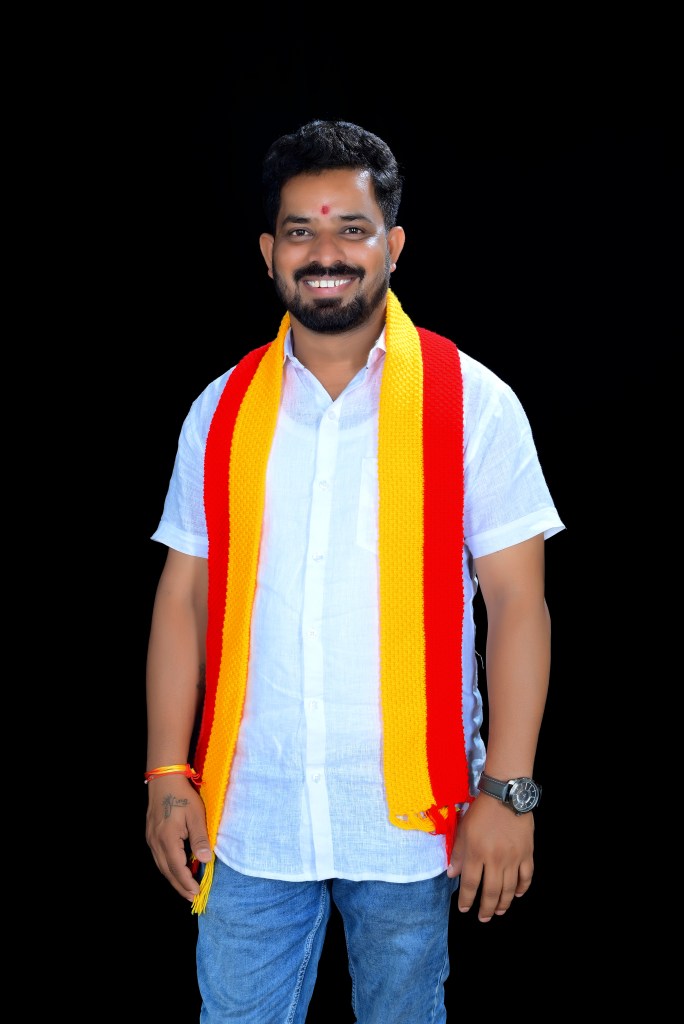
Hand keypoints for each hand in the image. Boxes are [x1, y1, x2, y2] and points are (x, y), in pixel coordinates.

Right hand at [146, 777, 211, 899]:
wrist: (164, 780)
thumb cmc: (183, 796)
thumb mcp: (196, 815)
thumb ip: (200, 839)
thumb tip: (206, 860)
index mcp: (167, 839)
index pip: (177, 868)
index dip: (187, 882)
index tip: (197, 892)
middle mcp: (156, 842)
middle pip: (167, 871)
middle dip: (180, 886)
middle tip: (191, 897)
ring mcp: (151, 839)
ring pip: (162, 866)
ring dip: (174, 878)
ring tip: (185, 888)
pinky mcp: (151, 836)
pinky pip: (159, 858)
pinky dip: (169, 868)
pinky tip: (177, 869)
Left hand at [447, 795, 534, 921]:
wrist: (506, 795)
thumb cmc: (481, 811)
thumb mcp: (463, 829)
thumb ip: (458, 853)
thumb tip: (452, 874)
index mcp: (477, 852)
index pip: (471, 883)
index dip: (467, 899)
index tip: (464, 908)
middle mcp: (495, 859)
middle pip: (492, 891)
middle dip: (486, 908)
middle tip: (483, 918)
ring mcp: (514, 857)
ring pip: (509, 888)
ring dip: (504, 903)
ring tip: (499, 911)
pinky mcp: (527, 853)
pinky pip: (526, 876)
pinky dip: (522, 888)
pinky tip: (517, 894)